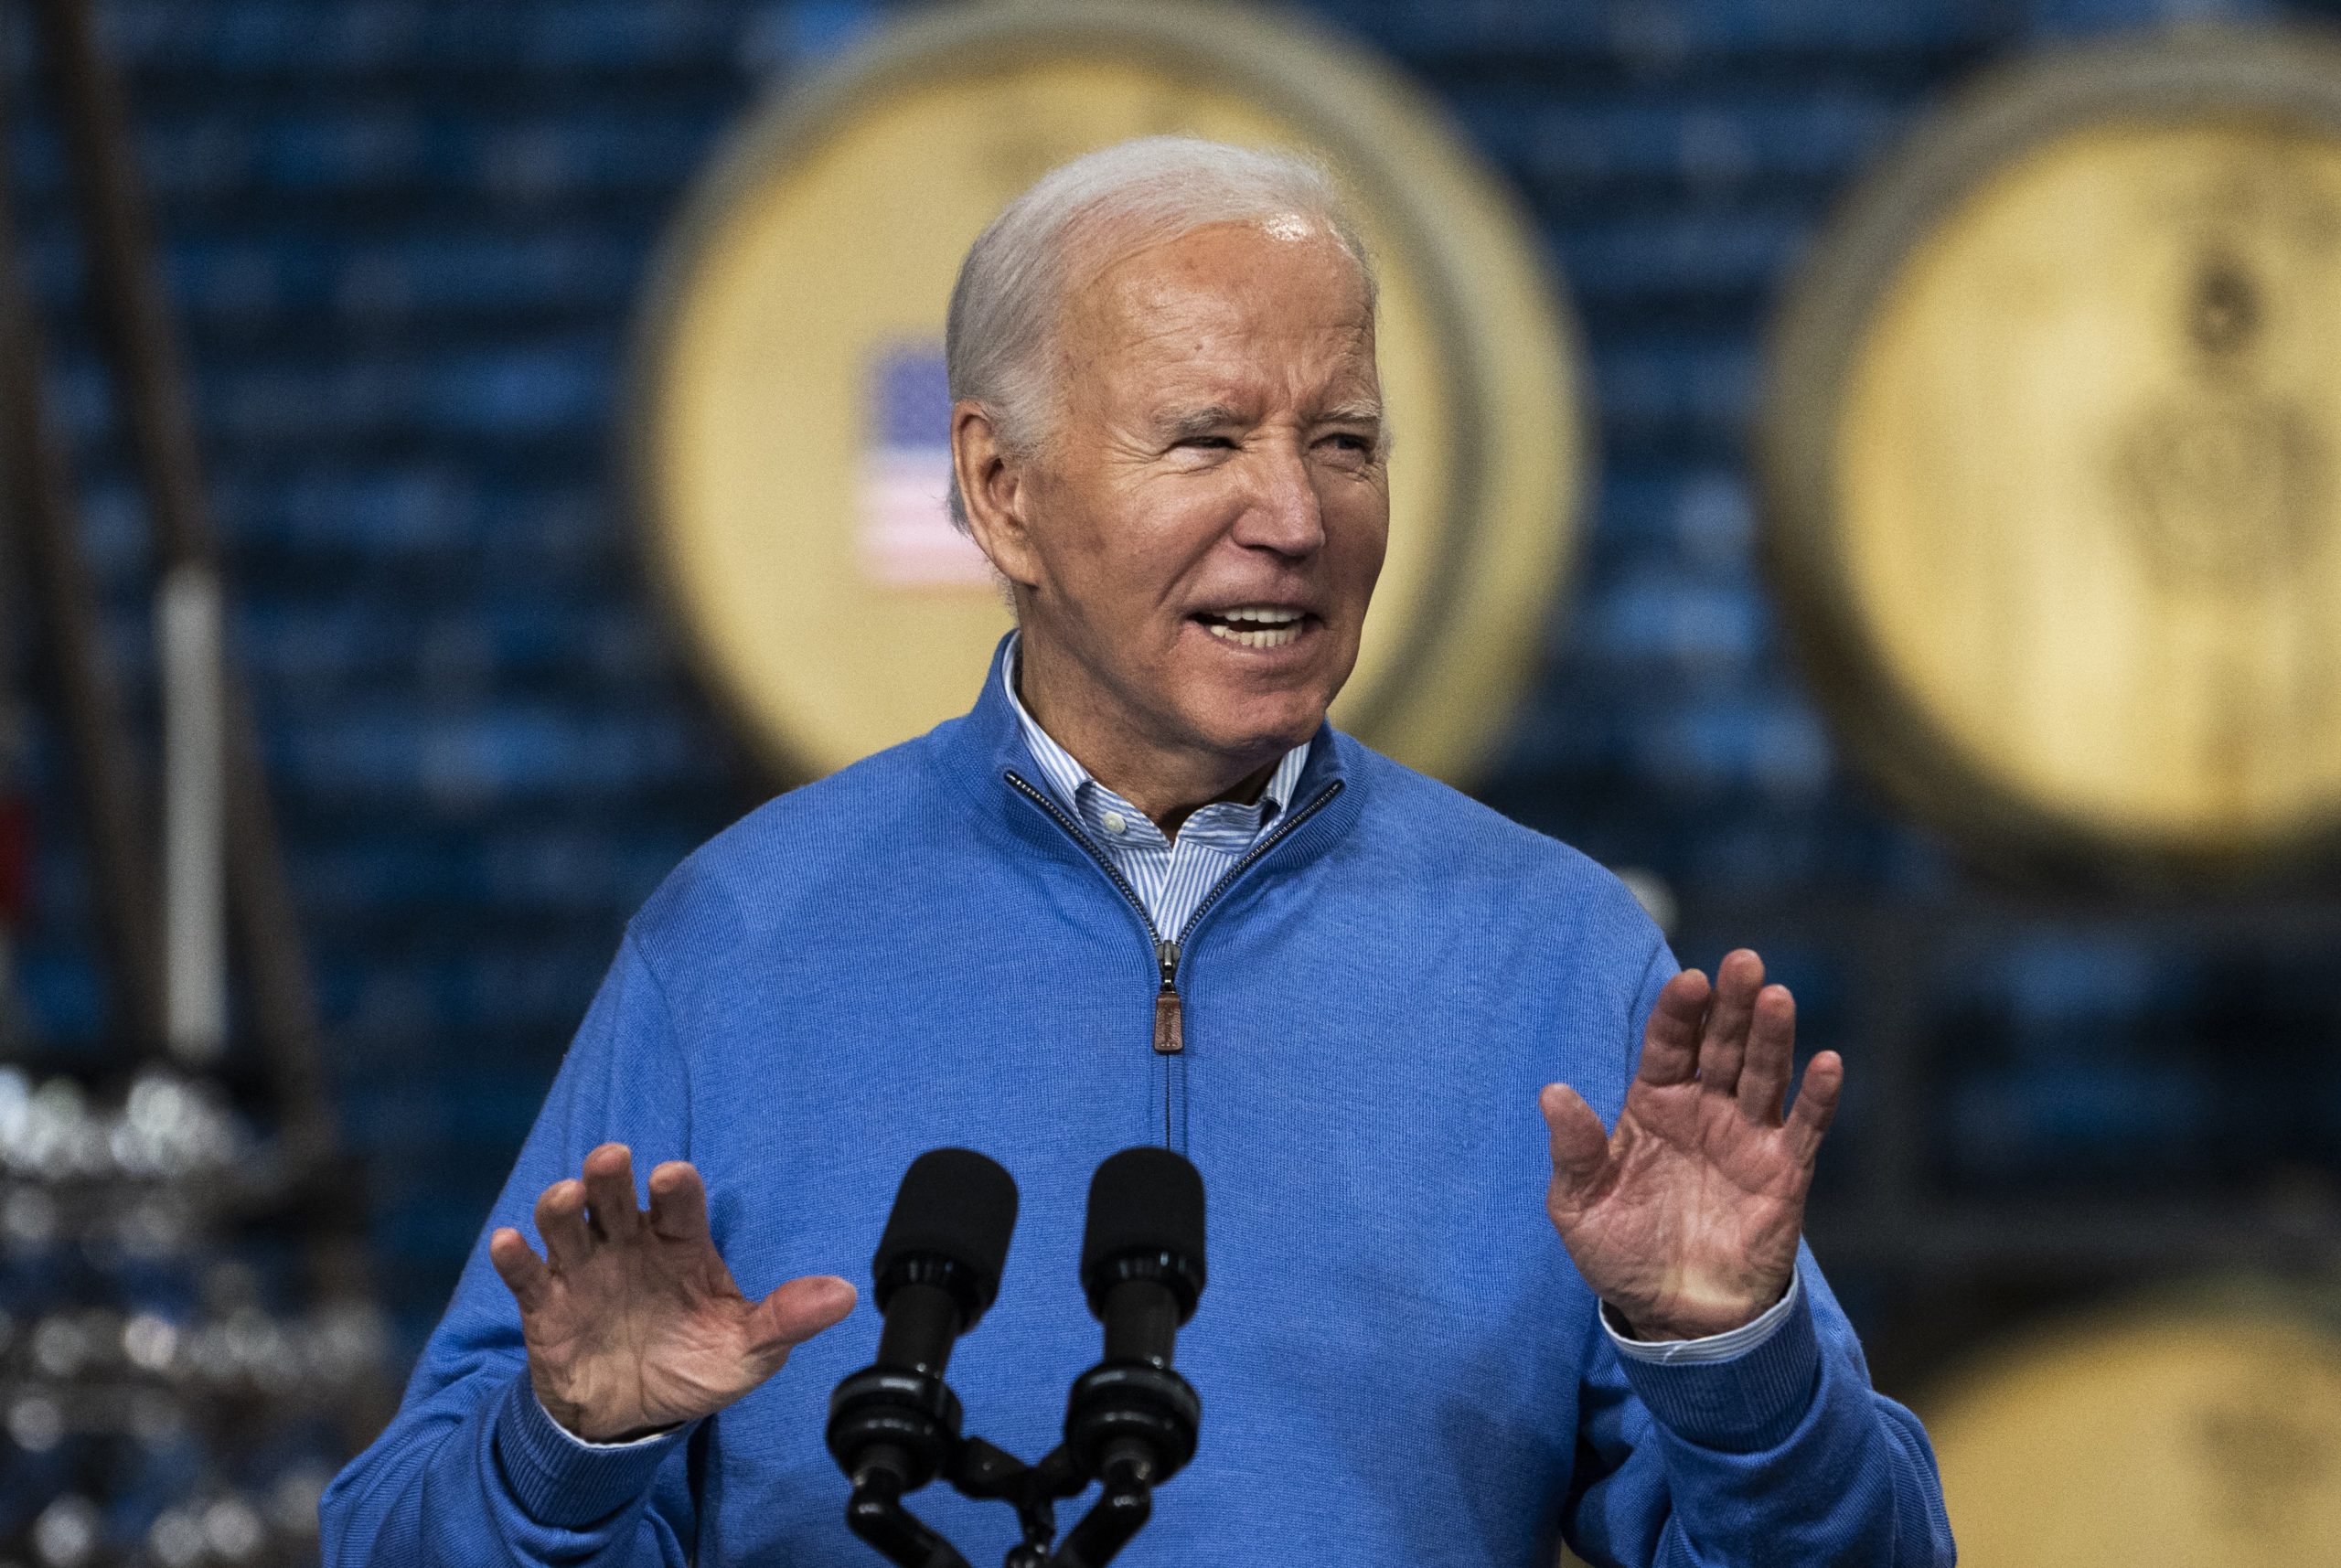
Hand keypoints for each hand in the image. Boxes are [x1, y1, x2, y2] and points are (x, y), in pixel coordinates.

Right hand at [489, 1143, 856, 1439]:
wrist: (632, 1417)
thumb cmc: (692, 1365)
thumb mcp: (746, 1349)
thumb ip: (787, 1319)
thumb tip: (846, 1296)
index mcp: (681, 1243)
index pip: (679, 1201)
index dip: (674, 1187)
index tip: (671, 1180)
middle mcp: (630, 1244)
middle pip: (616, 1195)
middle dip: (611, 1173)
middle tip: (612, 1161)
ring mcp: (586, 1269)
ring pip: (567, 1222)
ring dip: (561, 1205)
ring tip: (565, 1198)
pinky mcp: (547, 1304)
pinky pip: (526, 1274)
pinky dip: (514, 1256)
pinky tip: (509, 1244)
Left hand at [1539, 950, 1841, 1340]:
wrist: (1675, 1316)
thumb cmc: (1622, 1253)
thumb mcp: (1580, 1206)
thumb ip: (1574, 1151)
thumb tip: (1553, 1093)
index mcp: (1653, 1105)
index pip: (1668, 1044)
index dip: (1678, 1013)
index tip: (1688, 982)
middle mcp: (1704, 1109)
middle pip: (1721, 1045)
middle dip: (1731, 1003)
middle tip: (1743, 961)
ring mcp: (1746, 1136)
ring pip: (1764, 1073)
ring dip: (1772, 1035)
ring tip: (1776, 997)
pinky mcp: (1783, 1172)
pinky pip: (1804, 1127)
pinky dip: (1818, 1096)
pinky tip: (1826, 1062)